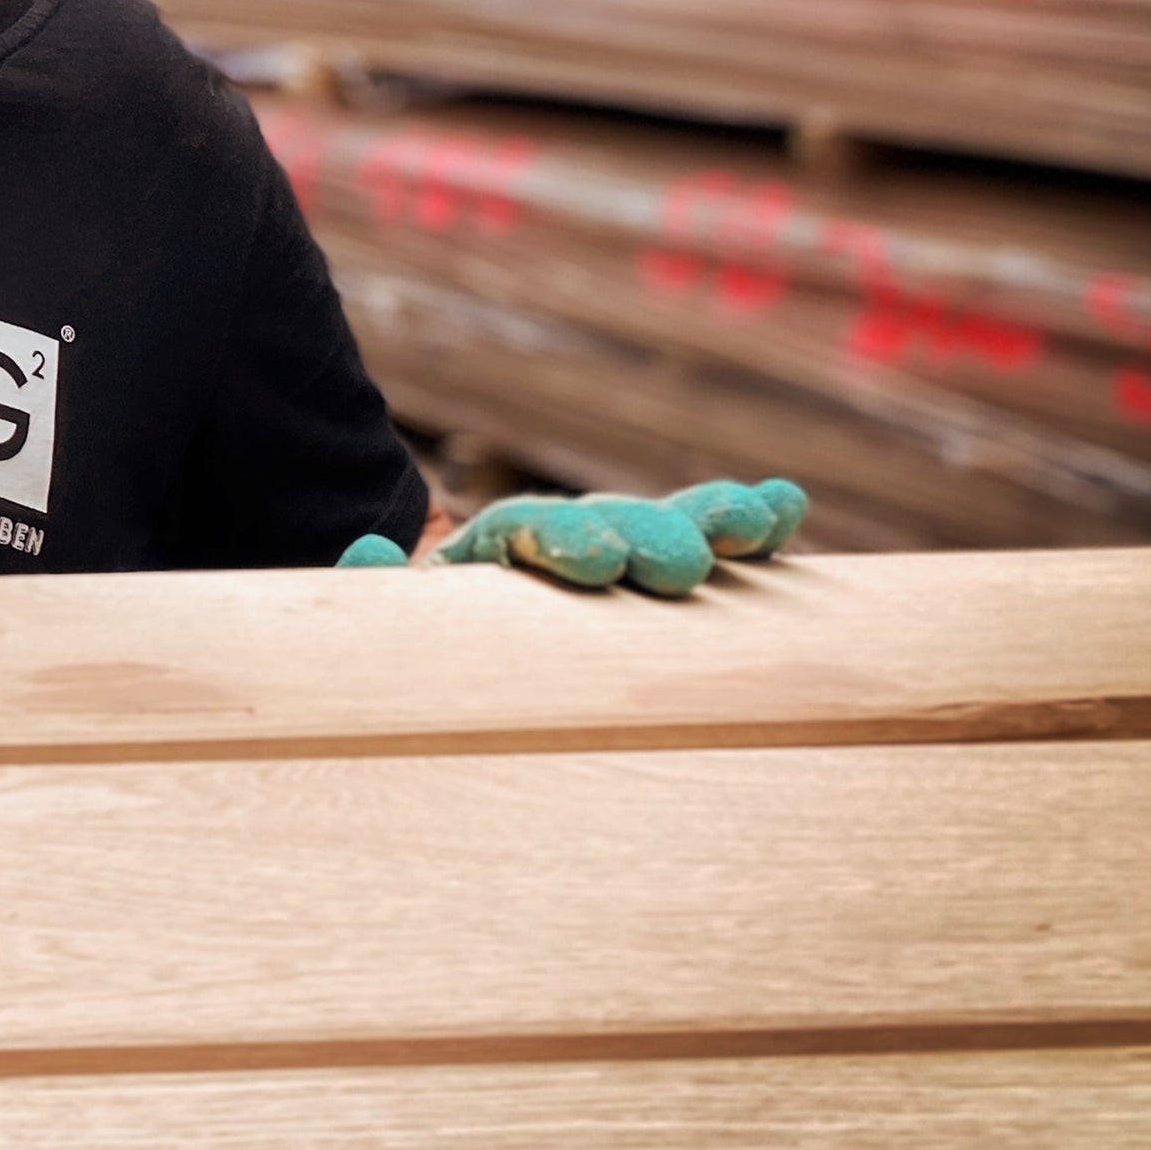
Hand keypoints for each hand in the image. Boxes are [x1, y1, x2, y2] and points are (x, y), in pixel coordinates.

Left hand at [337, 477, 808, 594]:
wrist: (434, 631)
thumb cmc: (413, 640)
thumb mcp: (379, 616)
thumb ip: (369, 586)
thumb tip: (364, 548)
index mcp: (488, 552)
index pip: (520, 531)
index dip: (559, 542)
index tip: (596, 563)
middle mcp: (555, 543)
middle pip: (601, 525)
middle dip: (642, 538)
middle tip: (679, 567)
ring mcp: (610, 552)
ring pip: (659, 528)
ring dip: (706, 523)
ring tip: (755, 525)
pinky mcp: (652, 577)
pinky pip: (702, 548)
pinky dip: (744, 533)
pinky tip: (786, 508)